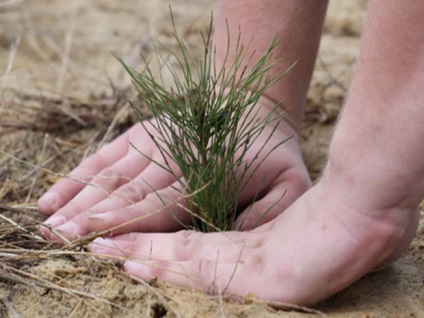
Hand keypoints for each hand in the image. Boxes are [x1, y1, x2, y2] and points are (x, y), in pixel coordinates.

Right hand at [39, 102, 309, 238]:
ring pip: (111, 175)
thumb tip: (229, 241)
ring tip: (49, 222)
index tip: (94, 240)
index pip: (160, 204)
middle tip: (56, 238)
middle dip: (91, 216)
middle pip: (128, 192)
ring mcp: (156, 140)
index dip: (126, 223)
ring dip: (78, 199)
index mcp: (208, 175)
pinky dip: (79, 175)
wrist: (256, 110)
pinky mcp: (143, 132)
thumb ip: (265, 215)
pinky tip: (55, 193)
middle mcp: (174, 156)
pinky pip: (107, 155)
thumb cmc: (272, 158)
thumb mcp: (288, 187)